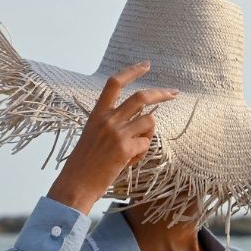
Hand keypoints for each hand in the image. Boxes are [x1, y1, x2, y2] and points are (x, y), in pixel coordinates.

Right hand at [47, 61, 180, 215]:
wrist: (76, 185)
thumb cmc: (84, 165)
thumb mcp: (92, 136)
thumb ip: (111, 124)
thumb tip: (141, 120)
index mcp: (97, 114)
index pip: (115, 83)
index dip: (132, 71)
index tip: (146, 65)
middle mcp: (107, 119)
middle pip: (141, 97)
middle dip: (161, 93)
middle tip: (174, 93)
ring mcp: (117, 133)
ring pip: (149, 122)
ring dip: (149, 135)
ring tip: (135, 149)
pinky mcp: (124, 148)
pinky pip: (146, 144)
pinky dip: (142, 153)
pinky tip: (129, 161)